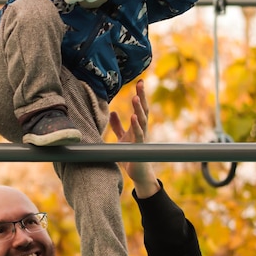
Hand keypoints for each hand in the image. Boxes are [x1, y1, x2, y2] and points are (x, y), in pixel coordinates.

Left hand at [109, 79, 159, 198]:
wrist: (137, 174)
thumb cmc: (130, 155)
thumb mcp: (122, 138)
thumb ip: (117, 126)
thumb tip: (112, 112)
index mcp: (137, 126)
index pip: (140, 107)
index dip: (140, 95)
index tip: (140, 81)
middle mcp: (142, 129)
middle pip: (143, 110)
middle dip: (142, 96)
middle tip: (140, 83)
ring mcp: (142, 137)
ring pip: (142, 120)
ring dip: (139, 109)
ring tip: (136, 97)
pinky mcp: (140, 147)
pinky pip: (139, 134)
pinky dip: (137, 125)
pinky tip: (134, 117)